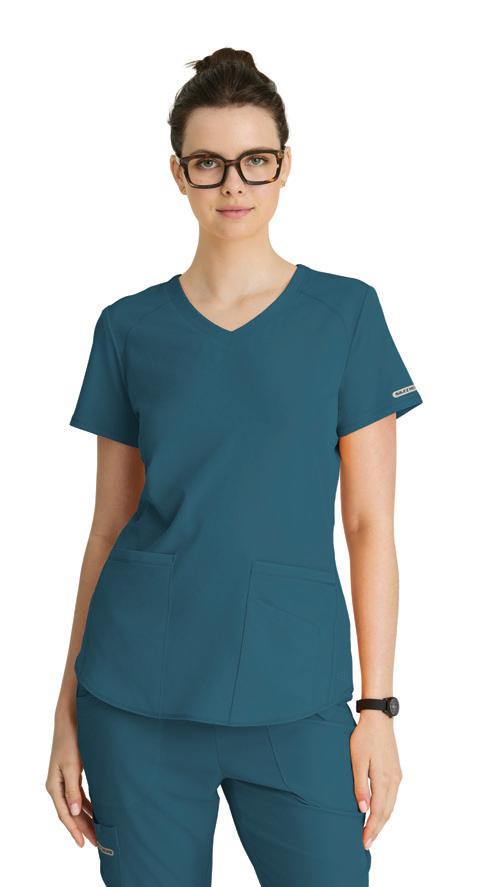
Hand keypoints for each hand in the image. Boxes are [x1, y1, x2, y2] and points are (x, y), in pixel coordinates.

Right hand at [45, 701, 96, 847]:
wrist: (69, 721)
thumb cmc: (70, 740)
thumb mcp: (72, 765)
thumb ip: (73, 789)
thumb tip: (73, 812)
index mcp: (54, 786)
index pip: (64, 814)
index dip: (74, 830)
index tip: (83, 843)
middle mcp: (57, 786)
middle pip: (70, 813)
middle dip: (82, 828)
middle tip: (96, 842)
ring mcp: (64, 780)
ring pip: (75, 806)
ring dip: (85, 818)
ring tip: (97, 831)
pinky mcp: (72, 775)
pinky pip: (78, 796)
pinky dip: (86, 806)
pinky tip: (95, 812)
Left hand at [349, 710, 402, 849]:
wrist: (379, 719)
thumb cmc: (364, 737)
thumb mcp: (357, 760)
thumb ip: (360, 785)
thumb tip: (363, 809)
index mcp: (383, 779)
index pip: (378, 811)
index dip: (372, 828)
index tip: (364, 842)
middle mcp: (393, 780)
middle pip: (387, 812)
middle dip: (377, 829)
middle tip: (366, 843)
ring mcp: (397, 776)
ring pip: (391, 805)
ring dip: (382, 820)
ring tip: (371, 832)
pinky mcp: (396, 771)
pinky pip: (392, 796)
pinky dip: (386, 808)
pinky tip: (378, 812)